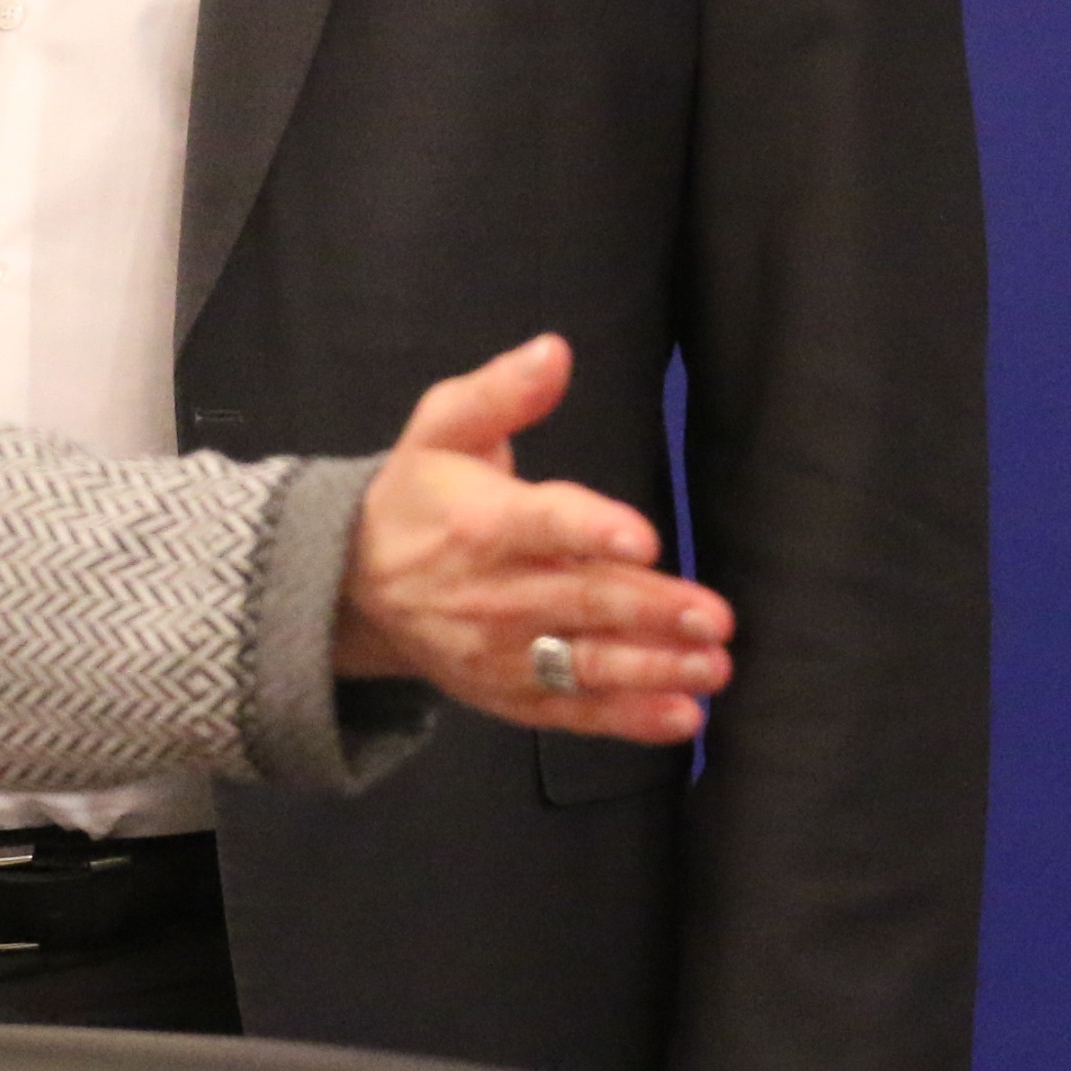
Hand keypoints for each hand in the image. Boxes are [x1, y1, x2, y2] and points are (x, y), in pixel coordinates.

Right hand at [336, 334, 729, 745]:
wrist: (353, 585)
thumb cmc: (417, 492)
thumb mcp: (443, 426)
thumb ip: (502, 391)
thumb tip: (556, 350)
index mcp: (480, 522)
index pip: (544, 526)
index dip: (594, 531)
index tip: (646, 540)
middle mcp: (491, 594)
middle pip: (581, 601)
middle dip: (652, 611)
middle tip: (717, 616)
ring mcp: (500, 654)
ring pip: (584, 664)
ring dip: (654, 670)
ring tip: (713, 668)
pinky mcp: (508, 694)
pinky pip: (572, 711)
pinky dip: (627, 720)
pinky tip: (682, 718)